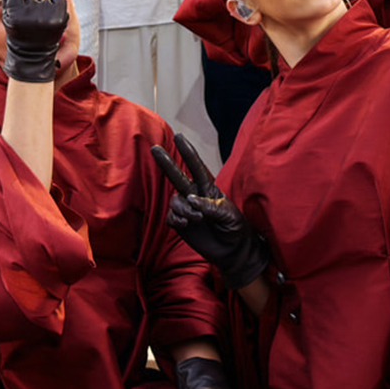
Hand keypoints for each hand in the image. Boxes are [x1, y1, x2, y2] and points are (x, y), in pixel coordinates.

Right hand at [0, 0, 68, 83]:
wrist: (32, 53)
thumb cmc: (17, 29)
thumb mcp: (9, 10)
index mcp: (14, 13)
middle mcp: (30, 15)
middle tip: (28, 17)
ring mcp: (47, 17)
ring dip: (43, 1)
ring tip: (38, 18)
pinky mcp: (61, 17)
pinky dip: (54, 3)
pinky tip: (49, 16)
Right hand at [151, 133, 273, 289]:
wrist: (232, 251)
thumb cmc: (235, 228)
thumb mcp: (229, 215)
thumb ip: (211, 206)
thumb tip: (192, 200)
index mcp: (209, 188)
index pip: (197, 167)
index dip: (188, 152)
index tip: (179, 137)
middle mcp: (195, 195)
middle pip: (177, 176)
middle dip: (166, 163)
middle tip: (154, 149)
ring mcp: (187, 209)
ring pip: (175, 201)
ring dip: (183, 209)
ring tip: (196, 219)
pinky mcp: (181, 223)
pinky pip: (171, 216)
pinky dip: (176, 219)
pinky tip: (185, 224)